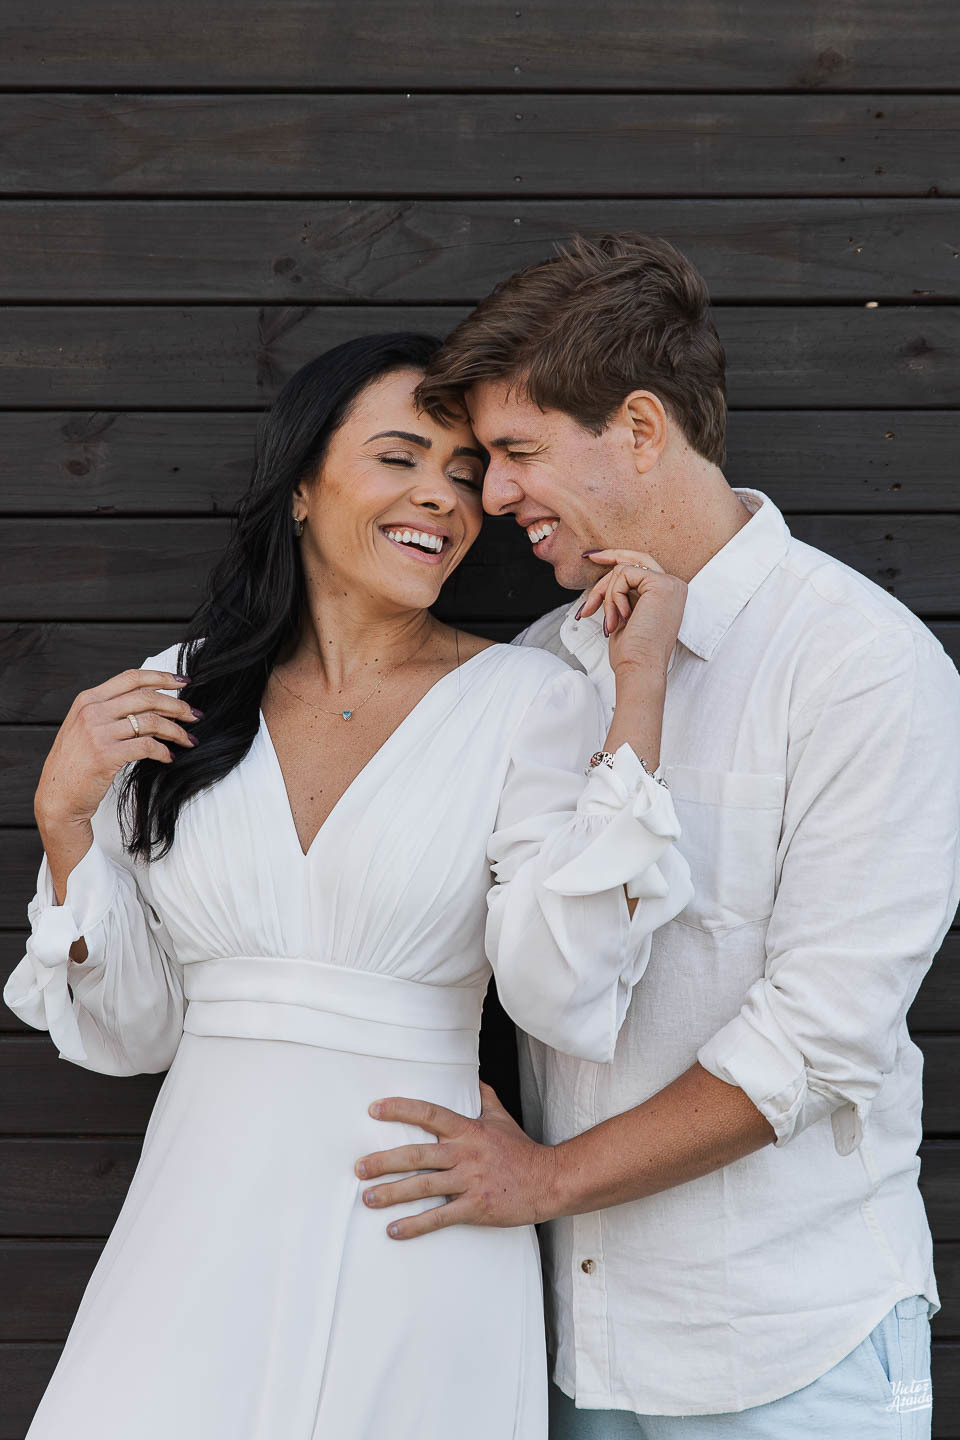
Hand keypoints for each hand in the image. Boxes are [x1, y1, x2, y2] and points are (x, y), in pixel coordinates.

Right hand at [35, 667, 197, 829]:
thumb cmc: (76, 764)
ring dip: (176, 731)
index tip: (184, 681)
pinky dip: (163, 751)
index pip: (131, 677)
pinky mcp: (106, 755)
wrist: (57, 797)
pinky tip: (169, 757)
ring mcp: (98, 733)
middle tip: (194, 715)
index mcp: (88, 699)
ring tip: (189, 740)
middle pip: (147, 697)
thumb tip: (152, 701)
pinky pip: (147, 746)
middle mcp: (92, 712)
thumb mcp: (85, 727)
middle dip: (177, 705)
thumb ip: (110, 711)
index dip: (162, 677)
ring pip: (151, 721)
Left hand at [355, 1081, 557, 1238]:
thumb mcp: (502, 1118)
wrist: (548, 1181)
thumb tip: (474, 1078)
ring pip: (423, 1186)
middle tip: (359, 1168)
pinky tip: (394, 1230)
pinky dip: (415, 1225)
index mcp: (468, 1130)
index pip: (429, 1113)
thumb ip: (484, 1098)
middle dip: (384, 1161)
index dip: (400, 1109)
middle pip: (417, 1154)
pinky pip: (439, 1217)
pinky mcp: (475, 1207)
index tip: (374, 1109)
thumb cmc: (521, 1150)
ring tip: (368, 1198)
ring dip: (392, 1193)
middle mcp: (465, 1153)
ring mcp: (470, 1181)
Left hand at [577, 549, 686, 675]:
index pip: (641, 565)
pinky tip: (621, 616)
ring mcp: (670, 583)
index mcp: (667, 593)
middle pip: (633, 560)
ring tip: (610, 621)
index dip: (617, 557)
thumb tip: (604, 579)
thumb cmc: (632, 651)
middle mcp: (673, 585)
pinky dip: (614, 596)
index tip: (593, 557)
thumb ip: (623, 593)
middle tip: (589, 562)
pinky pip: (624, 574)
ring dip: (607, 595)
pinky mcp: (661, 584)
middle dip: (608, 560)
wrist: (639, 667)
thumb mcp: (625, 614)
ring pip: (624, 569)